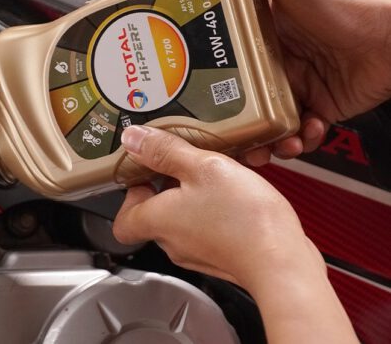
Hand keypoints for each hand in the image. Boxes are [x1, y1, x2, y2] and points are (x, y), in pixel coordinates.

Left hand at [113, 125, 357, 343]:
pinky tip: (234, 193)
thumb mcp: (202, 167)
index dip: (129, 195)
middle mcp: (171, 241)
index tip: (144, 171)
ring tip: (213, 174)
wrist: (282, 262)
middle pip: (153, 213)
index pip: (121, 219)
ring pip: (183, 218)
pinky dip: (215, 209)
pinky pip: (207, 227)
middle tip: (184, 164)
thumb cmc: (243, 220)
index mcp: (156, 220)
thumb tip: (133, 140)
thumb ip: (164, 152)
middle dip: (166, 186)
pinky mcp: (221, 255)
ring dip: (194, 194)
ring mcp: (196, 252)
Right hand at [193, 0, 390, 165]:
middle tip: (227, 135)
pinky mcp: (318, 107)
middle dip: (230, 123)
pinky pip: (298, 133)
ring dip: (263, 141)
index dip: (205, 79)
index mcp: (262, 32)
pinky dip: (300, 140)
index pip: (222, 59)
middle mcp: (275, 60)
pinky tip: (304, 134)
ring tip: (267, 146)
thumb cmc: (352, 5)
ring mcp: (296, 85)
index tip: (194, 94)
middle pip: (238, 99)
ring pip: (265, 123)